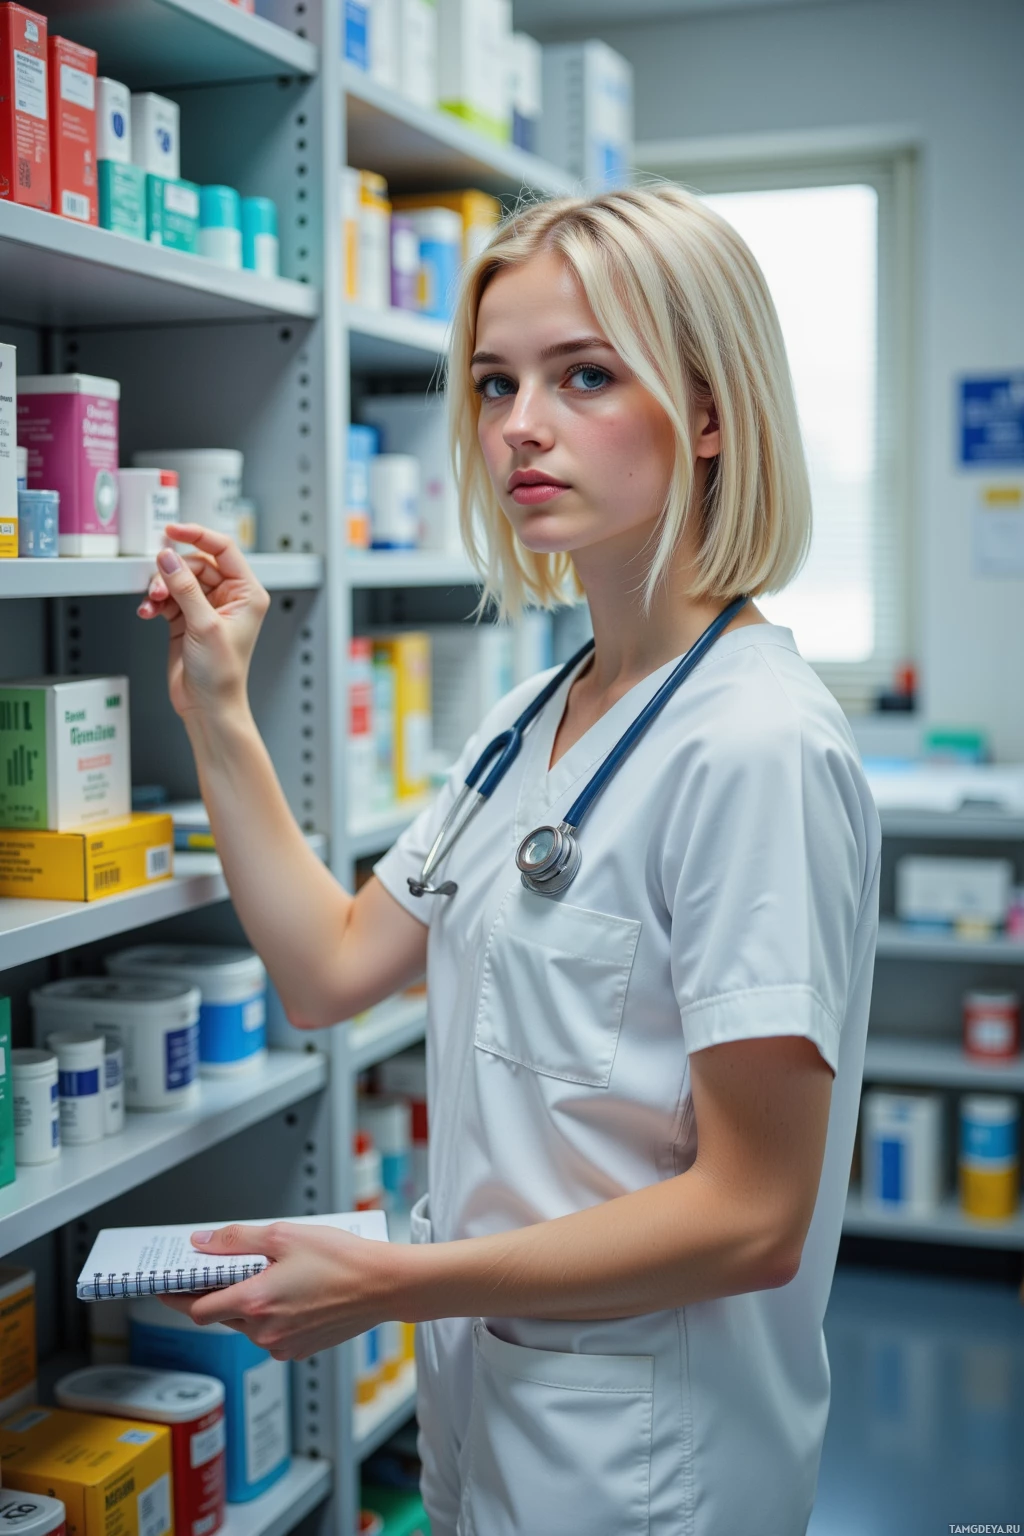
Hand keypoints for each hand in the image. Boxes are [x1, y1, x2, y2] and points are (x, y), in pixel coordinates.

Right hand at [137, 524, 269, 719]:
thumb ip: (186, 588)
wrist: (207, 706)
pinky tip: (148, 611)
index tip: (173, 530)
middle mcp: (229, 597)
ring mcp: (206, 607)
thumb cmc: (221, 674)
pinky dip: (155, 601)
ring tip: (153, 602)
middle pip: (195, 563)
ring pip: (178, 579)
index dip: (198, 536)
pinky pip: (167, 597)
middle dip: (173, 571)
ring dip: (161, 587)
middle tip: (158, 586)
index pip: (223, 550)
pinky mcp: (186, 618)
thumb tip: (170, 557)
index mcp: (247, 593)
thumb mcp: (204, 625)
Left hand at [159, 1222, 404, 1359]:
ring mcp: (282, 1346)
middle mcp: (264, 1332)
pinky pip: (270, 1336)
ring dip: (247, 1304)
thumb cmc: (342, 1259)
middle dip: (219, 1294)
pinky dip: (270, 1317)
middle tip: (228, 1268)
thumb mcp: (284, 1235)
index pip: (197, 1310)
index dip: (179, 1296)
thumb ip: (235, 1240)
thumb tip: (201, 1243)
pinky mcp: (299, 1351)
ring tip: (271, 1275)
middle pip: (221, 1317)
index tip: (168, 1286)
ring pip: (245, 1327)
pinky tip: (291, 1293)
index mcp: (255, 1302)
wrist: (384, 1286)